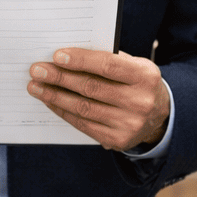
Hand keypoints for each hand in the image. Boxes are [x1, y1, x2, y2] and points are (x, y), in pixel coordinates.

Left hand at [28, 48, 168, 150]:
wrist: (159, 115)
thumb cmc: (137, 83)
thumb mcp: (133, 65)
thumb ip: (107, 59)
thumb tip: (66, 56)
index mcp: (145, 76)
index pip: (108, 65)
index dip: (81, 60)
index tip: (57, 56)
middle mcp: (139, 101)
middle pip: (91, 87)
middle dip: (60, 78)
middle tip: (37, 70)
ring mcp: (129, 123)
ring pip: (83, 108)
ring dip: (55, 96)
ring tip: (36, 87)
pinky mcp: (117, 140)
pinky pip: (83, 124)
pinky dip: (63, 111)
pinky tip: (51, 102)